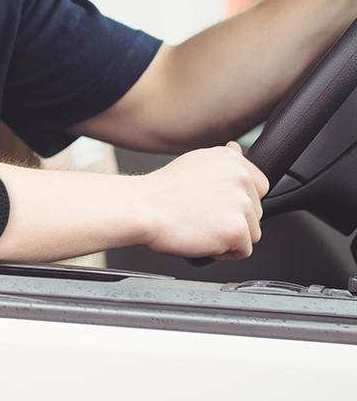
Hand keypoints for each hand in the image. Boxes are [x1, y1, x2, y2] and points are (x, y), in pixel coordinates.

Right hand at [139, 142, 268, 259]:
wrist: (141, 208)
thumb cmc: (160, 191)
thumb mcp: (193, 162)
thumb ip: (222, 161)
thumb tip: (237, 148)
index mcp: (231, 159)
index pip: (259, 186)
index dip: (238, 200)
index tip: (216, 202)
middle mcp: (240, 177)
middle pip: (257, 212)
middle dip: (233, 219)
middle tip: (201, 214)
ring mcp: (241, 203)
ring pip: (252, 233)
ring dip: (229, 236)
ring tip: (200, 226)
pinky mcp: (236, 230)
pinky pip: (243, 251)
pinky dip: (223, 252)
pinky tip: (202, 238)